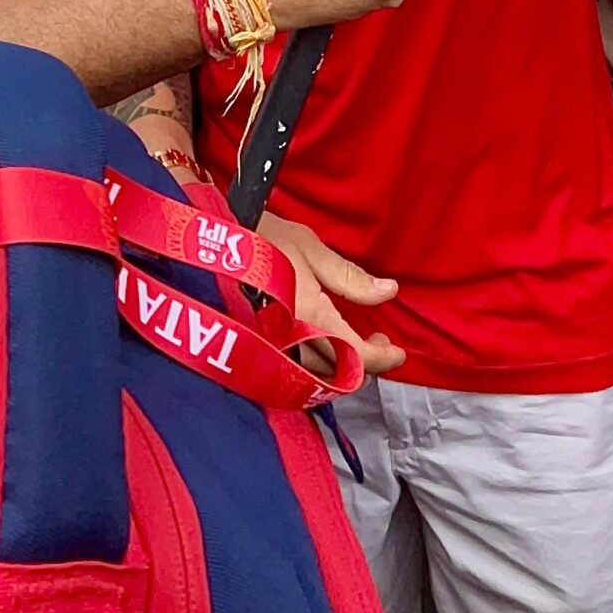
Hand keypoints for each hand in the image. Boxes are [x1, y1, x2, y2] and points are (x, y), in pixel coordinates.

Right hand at [258, 209, 404, 378]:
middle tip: (379, 343)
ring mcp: (275, 345)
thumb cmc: (262, 238)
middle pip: (339, 373)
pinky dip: (321, 362)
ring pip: (318, 374)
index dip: (382, 359)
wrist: (215, 243)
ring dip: (343, 365)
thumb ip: (351, 278)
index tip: (398, 352)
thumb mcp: (311, 248)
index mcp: (310, 316)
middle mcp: (292, 339)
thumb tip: (388, 292)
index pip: (356, 355)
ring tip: (357, 343)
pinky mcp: (264, 343)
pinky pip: (298, 366)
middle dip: (366, 364)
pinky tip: (328, 345)